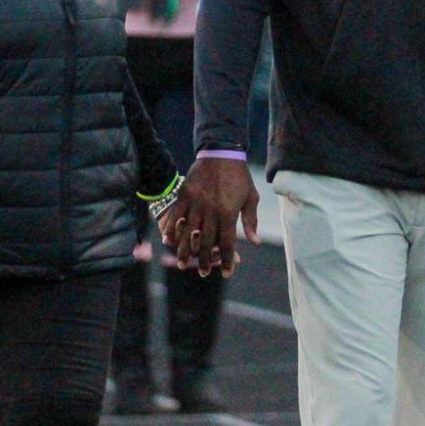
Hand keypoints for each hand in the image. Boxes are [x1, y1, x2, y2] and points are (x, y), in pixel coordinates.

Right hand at [160, 155, 260, 277]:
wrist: (222, 151)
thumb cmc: (239, 176)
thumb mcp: (250, 196)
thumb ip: (250, 220)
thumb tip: (255, 241)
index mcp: (228, 212)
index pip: (228, 242)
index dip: (228, 260)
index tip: (228, 273)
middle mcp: (211, 210)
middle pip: (206, 242)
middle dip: (205, 261)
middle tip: (204, 274)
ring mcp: (196, 203)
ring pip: (188, 233)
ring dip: (186, 251)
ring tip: (184, 264)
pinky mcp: (184, 195)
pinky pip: (176, 216)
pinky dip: (172, 229)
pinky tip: (169, 241)